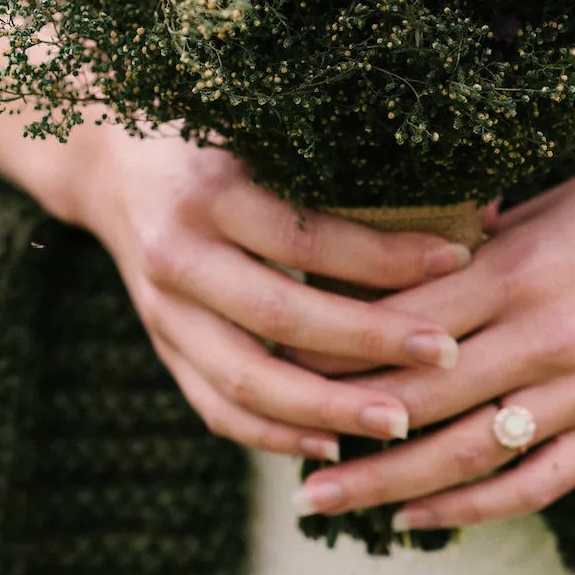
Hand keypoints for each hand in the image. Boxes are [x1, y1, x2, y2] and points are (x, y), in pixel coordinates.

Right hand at [73, 126, 468, 460]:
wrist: (107, 158)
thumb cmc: (209, 132)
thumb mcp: (260, 130)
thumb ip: (340, 164)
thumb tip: (467, 203)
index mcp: (209, 193)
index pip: (308, 238)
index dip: (384, 256)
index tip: (457, 258)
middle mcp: (178, 256)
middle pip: (281, 318)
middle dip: (370, 343)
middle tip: (447, 355)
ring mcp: (162, 311)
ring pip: (246, 380)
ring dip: (327, 410)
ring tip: (402, 421)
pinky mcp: (161, 345)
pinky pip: (215, 406)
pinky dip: (273, 435)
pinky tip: (332, 445)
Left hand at [292, 128, 574, 527]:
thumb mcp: (546, 196)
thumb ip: (472, 235)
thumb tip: (391, 249)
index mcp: (518, 269)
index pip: (400, 324)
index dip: (332, 350)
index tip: (275, 362)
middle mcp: (545, 337)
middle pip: (418, 400)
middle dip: (339, 430)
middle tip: (276, 449)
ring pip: (466, 453)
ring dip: (386, 483)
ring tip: (322, 500)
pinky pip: (535, 481)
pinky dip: (471, 507)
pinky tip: (418, 516)